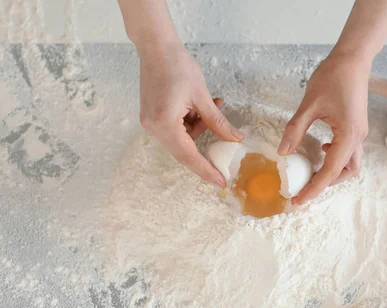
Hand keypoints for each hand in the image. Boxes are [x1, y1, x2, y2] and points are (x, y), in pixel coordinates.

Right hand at [137, 42, 243, 187]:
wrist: (156, 47)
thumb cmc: (178, 66)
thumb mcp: (203, 97)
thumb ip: (219, 123)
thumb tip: (235, 139)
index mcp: (165, 124)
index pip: (189, 156)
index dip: (206, 170)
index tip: (220, 182)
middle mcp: (153, 127)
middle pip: (183, 151)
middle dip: (205, 150)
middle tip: (224, 156)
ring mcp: (150, 122)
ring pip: (182, 139)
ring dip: (199, 128)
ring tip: (212, 104)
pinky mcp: (152, 116)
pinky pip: (175, 129)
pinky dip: (190, 122)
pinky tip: (198, 105)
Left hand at [278, 52, 369, 204]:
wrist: (353, 59)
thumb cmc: (333, 77)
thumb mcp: (309, 104)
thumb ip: (295, 129)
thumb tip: (282, 152)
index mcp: (348, 135)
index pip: (330, 171)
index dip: (313, 188)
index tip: (298, 201)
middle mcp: (358, 138)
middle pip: (345, 173)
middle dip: (325, 184)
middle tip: (302, 188)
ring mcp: (359, 133)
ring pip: (350, 164)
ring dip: (333, 172)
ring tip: (311, 172)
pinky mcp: (356, 127)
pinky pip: (348, 151)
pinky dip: (335, 158)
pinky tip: (320, 149)